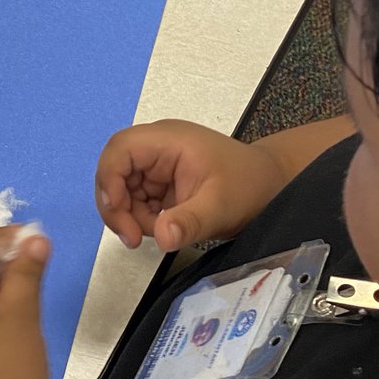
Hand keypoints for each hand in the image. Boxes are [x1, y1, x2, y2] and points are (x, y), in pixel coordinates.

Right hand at [96, 119, 280, 251]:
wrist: (269, 185)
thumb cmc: (249, 185)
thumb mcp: (220, 206)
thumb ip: (188, 221)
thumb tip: (161, 238)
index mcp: (168, 140)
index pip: (120, 149)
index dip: (110, 179)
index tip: (119, 212)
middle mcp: (157, 148)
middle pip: (115, 170)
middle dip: (117, 205)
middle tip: (132, 237)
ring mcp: (158, 164)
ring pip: (123, 188)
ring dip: (131, 216)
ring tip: (160, 232)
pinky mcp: (161, 181)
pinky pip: (137, 199)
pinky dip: (143, 218)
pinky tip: (164, 227)